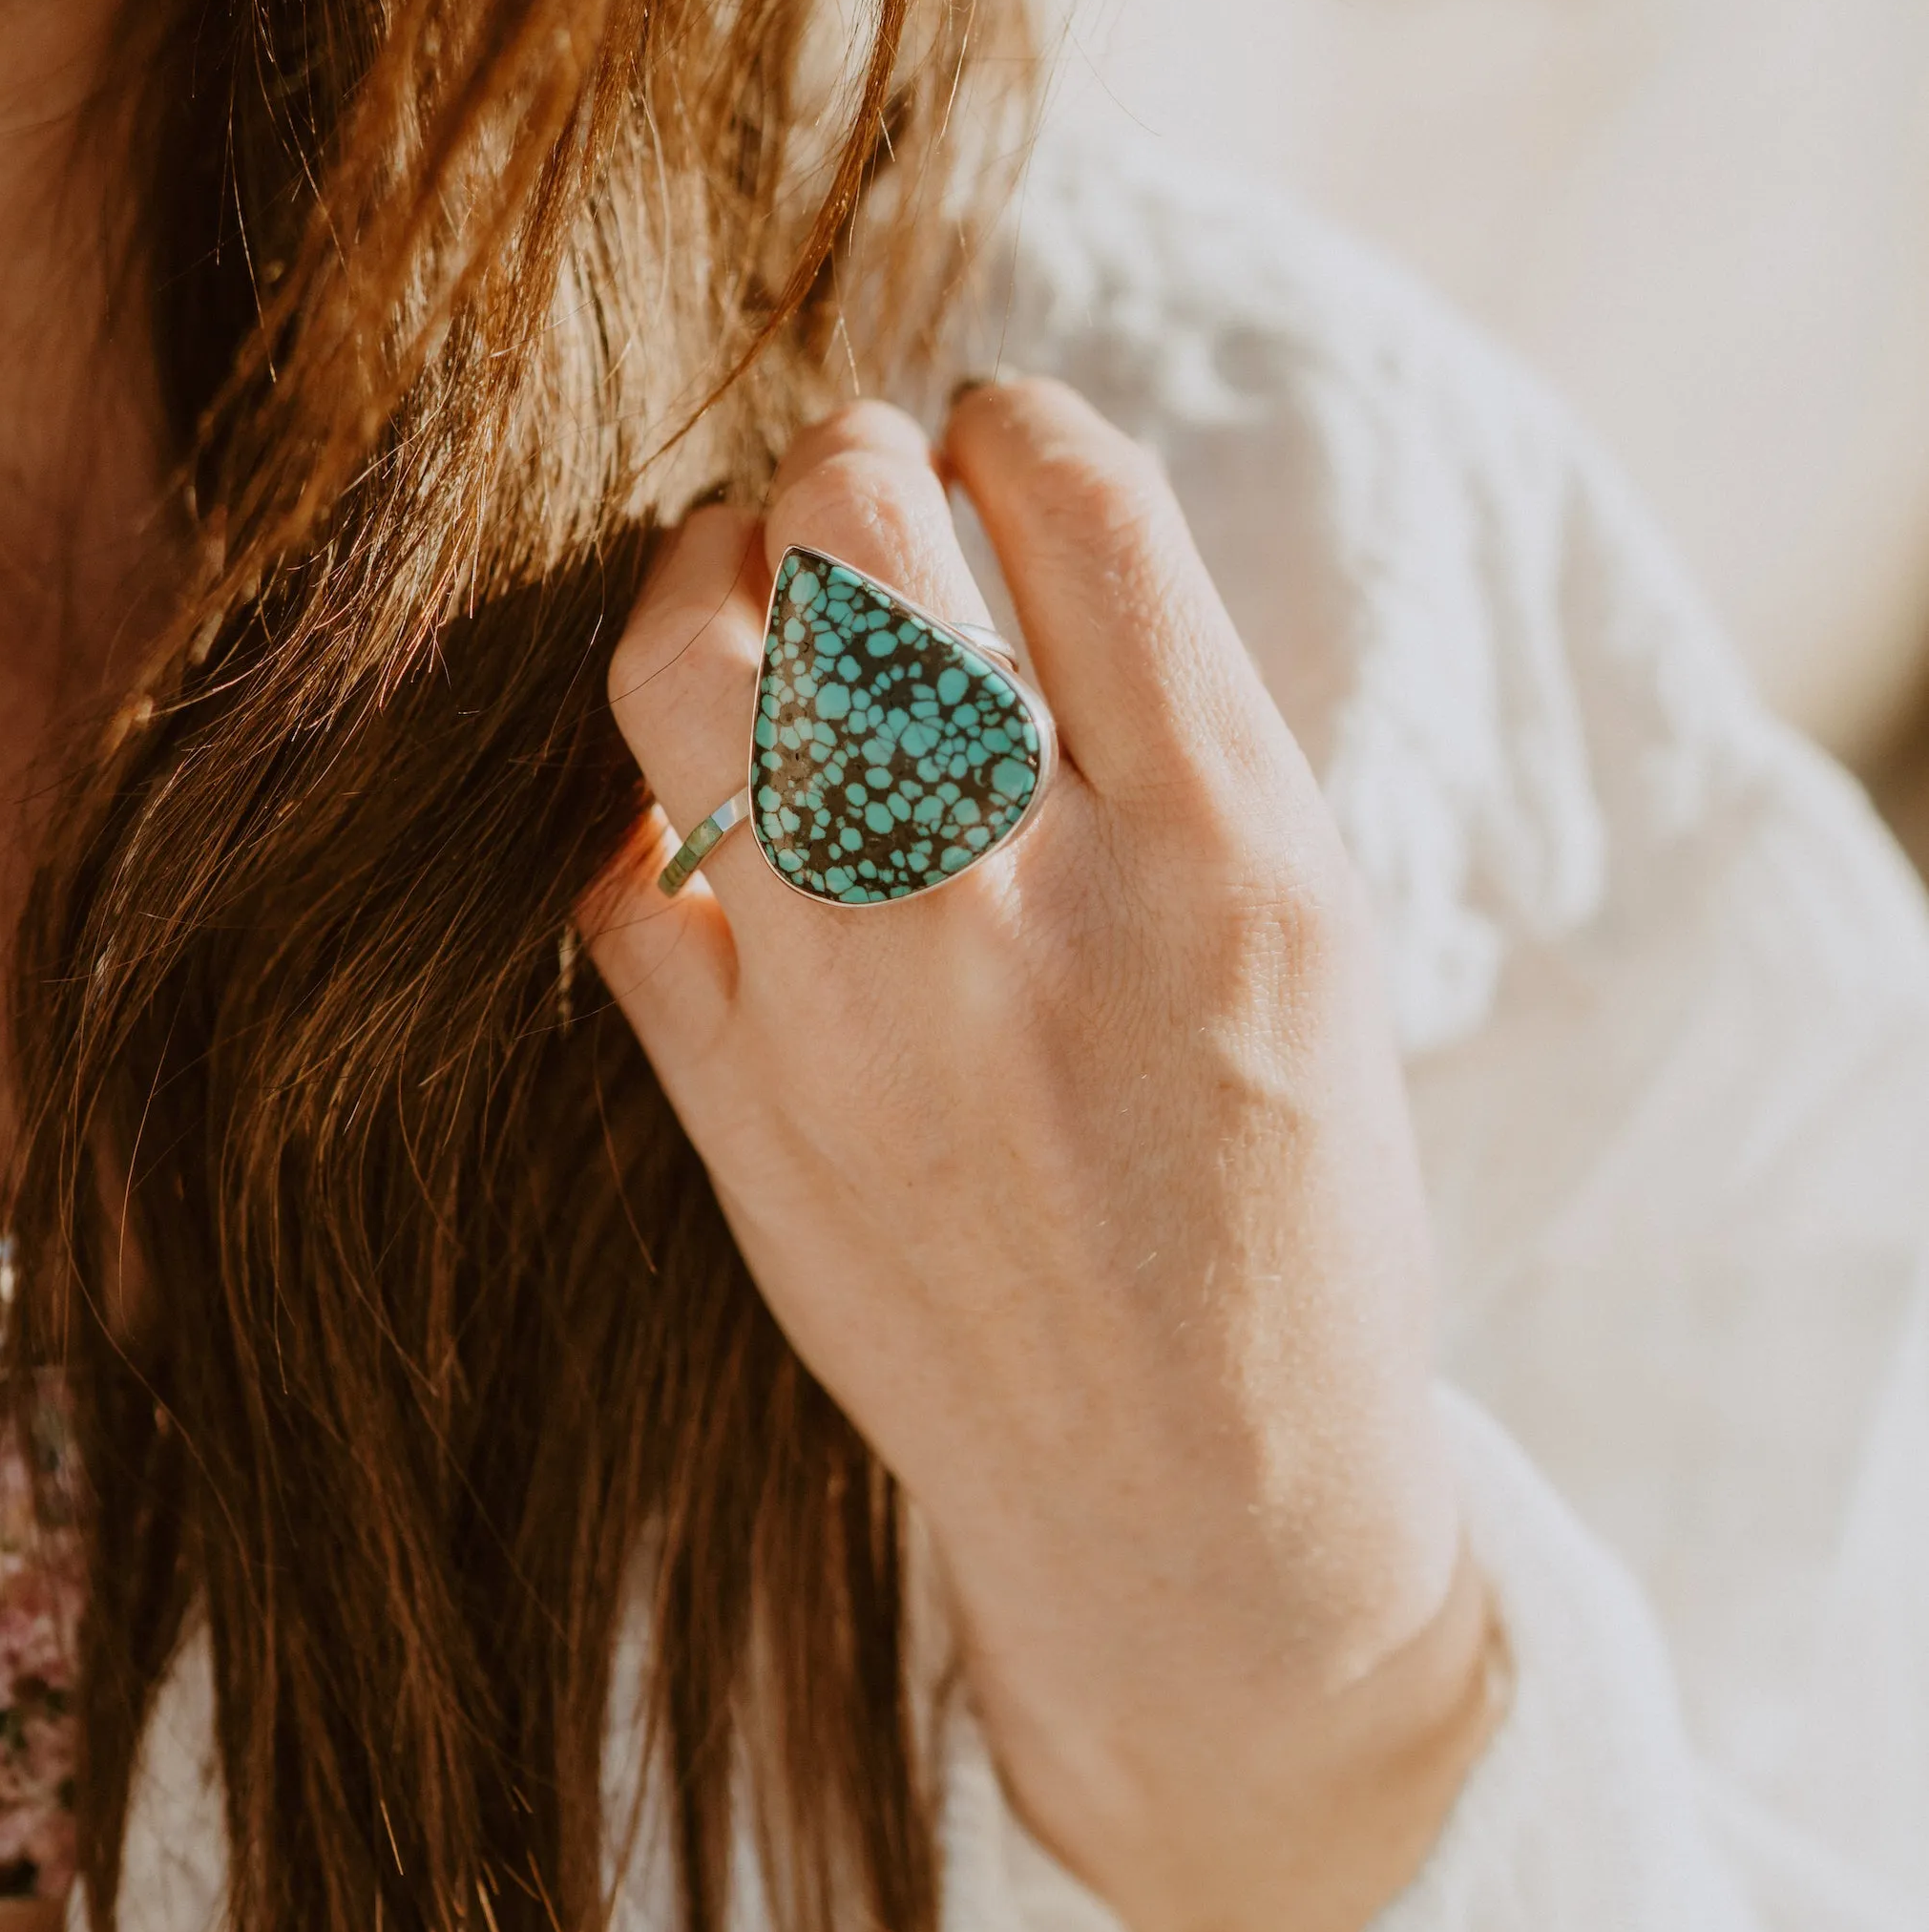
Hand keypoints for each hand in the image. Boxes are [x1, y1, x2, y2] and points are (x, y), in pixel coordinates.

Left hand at [587, 382, 1496, 1931]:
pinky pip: (616, 877)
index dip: (1010, 421)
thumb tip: (1013, 524)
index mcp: (1228, 850)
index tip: (991, 440)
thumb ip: (1177, 739)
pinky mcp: (733, 1112)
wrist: (1199, 1510)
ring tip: (743, 601)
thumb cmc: (1286, 1210)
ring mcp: (855, 1011)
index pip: (1074, 499)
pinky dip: (650, 818)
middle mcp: (1030, 907)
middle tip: (850, 498)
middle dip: (836, 462)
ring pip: (681, 666)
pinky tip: (711, 820)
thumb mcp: (1316, 945)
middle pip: (851, 532)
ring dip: (700, 582)